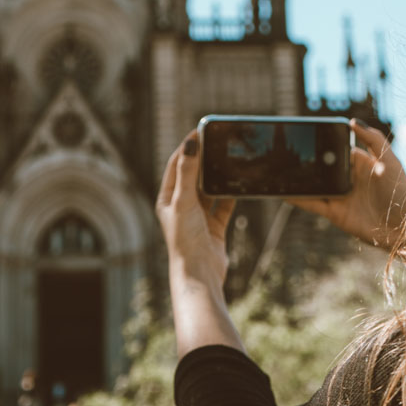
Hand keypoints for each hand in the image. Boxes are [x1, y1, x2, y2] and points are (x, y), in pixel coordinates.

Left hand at [156, 133, 235, 287]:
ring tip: (229, 158)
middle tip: (217, 141)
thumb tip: (190, 142)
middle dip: (205, 159)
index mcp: (167, 200)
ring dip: (218, 176)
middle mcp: (181, 207)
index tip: (200, 130)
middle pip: (194, 175)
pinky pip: (224, 205)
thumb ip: (188, 171)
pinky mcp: (215, 227)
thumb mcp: (184, 201)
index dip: (187, 147)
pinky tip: (239, 184)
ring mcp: (198, 217)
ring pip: (210, 190)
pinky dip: (231, 195)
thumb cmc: (185, 239)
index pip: (175, 165)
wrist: (200, 275)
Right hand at [289, 119, 405, 248]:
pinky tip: (284, 192)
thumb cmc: (402, 192)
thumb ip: (373, 139)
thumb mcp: (389, 161)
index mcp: (362, 164)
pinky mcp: (336, 214)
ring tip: (281, 169)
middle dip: (309, 160)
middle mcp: (350, 179)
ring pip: (316, 184)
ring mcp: (342, 196)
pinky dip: (299, 198)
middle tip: (289, 151)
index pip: (338, 150)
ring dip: (301, 179)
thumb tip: (352, 121)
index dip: (325, 143)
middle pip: (324, 167)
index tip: (308, 134)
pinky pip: (313, 203)